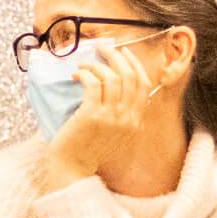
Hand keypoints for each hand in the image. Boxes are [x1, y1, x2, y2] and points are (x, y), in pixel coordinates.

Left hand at [44, 44, 156, 190]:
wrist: (72, 170)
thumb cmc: (88, 151)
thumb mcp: (115, 134)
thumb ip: (121, 114)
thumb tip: (115, 85)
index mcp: (136, 121)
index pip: (144, 84)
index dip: (134, 64)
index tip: (124, 52)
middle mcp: (128, 118)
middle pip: (130, 76)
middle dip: (117, 56)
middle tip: (102, 47)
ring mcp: (111, 117)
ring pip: (112, 77)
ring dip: (97, 64)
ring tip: (84, 63)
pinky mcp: (92, 115)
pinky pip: (93, 83)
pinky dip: (85, 73)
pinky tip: (77, 74)